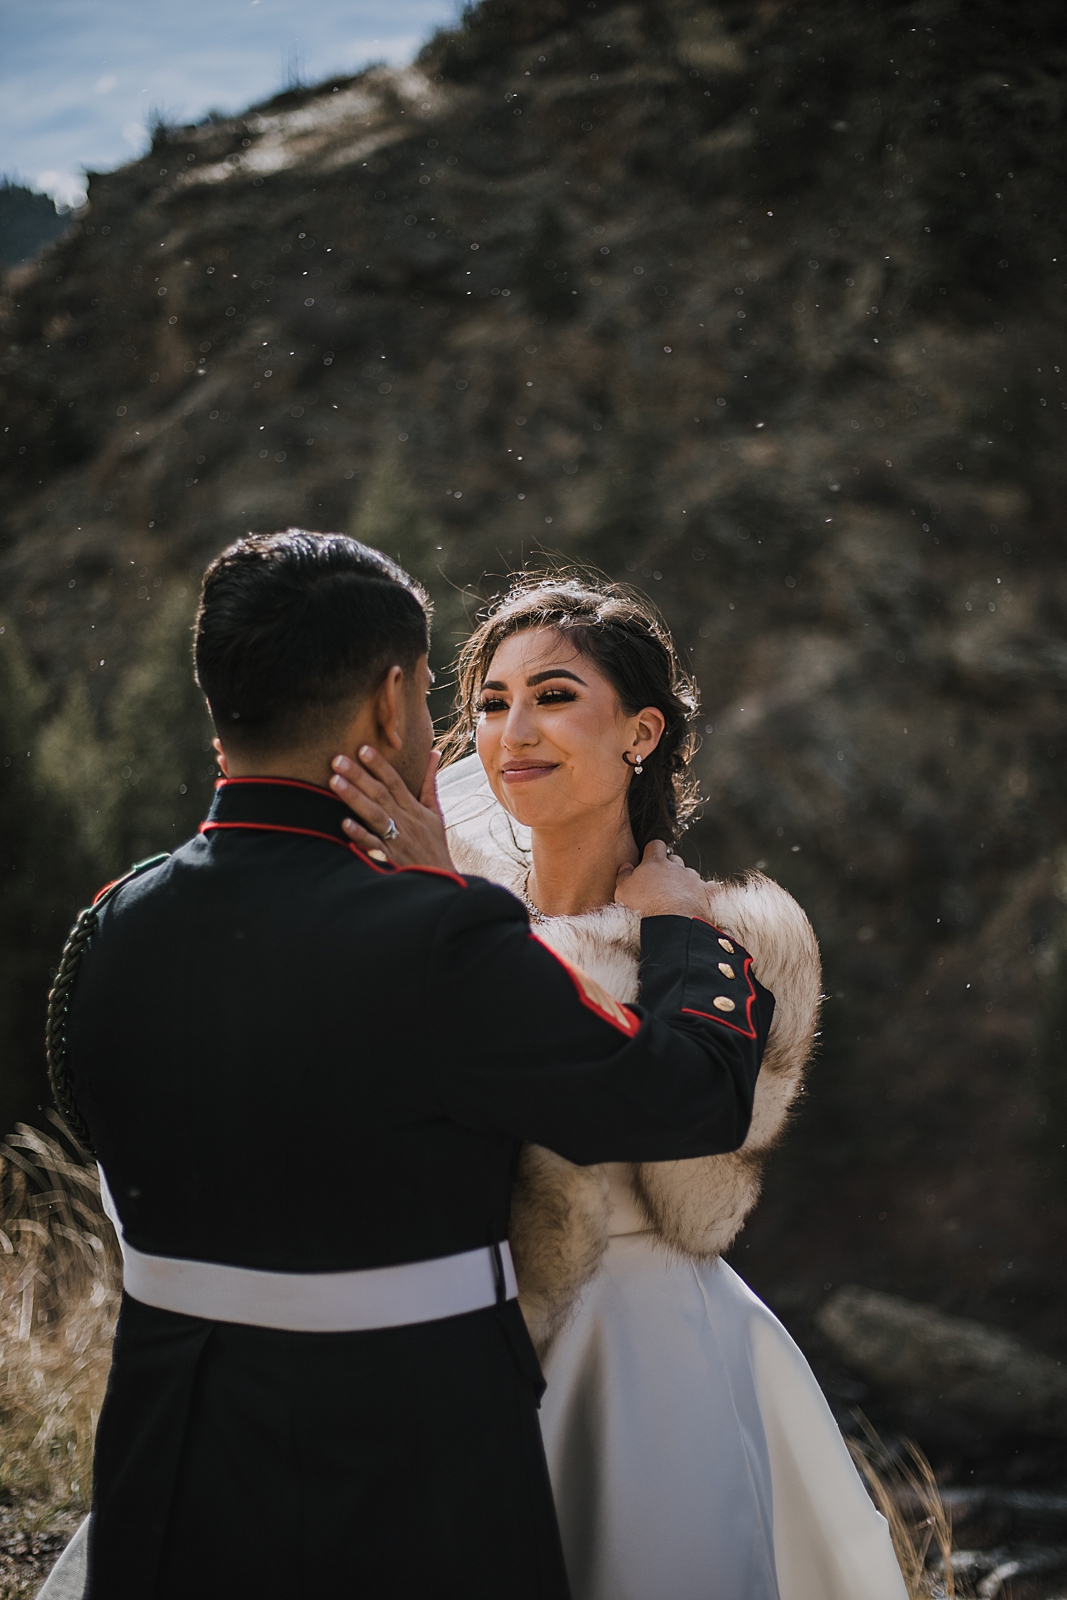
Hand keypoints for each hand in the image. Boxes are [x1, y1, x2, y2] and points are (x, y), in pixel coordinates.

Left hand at [330, 746, 456, 872]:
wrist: (440, 879)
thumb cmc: (434, 844)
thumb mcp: (435, 811)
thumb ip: (429, 782)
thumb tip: (432, 752)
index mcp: (414, 808)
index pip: (395, 781)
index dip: (379, 765)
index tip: (362, 748)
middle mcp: (404, 820)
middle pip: (380, 794)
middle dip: (359, 775)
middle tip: (337, 759)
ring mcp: (396, 839)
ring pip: (374, 814)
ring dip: (354, 798)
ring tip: (334, 781)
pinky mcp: (389, 857)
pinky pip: (373, 845)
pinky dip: (360, 835)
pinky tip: (344, 823)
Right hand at [614, 840, 709, 919]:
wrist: (671, 923)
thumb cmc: (645, 906)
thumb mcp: (623, 890)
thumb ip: (624, 875)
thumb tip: (625, 866)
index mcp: (655, 863)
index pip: (655, 846)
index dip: (652, 850)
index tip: (649, 858)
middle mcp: (676, 867)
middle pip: (674, 859)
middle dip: (669, 866)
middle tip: (661, 881)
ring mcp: (692, 879)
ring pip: (690, 873)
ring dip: (685, 881)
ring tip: (678, 895)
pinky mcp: (705, 893)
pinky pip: (709, 887)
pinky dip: (706, 891)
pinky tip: (701, 897)